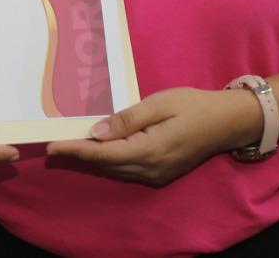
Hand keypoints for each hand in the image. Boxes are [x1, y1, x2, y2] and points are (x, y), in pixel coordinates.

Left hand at [45, 87, 261, 186]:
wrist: (227, 122)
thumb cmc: (193, 106)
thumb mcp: (158, 104)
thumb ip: (127, 119)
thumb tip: (96, 132)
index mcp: (149, 151)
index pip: (102, 154)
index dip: (75, 151)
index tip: (51, 147)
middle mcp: (150, 169)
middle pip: (105, 165)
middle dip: (78, 155)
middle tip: (52, 145)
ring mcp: (156, 174)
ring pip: (115, 169)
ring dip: (92, 159)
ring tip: (68, 147)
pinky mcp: (161, 173)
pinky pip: (127, 169)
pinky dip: (109, 161)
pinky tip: (98, 150)